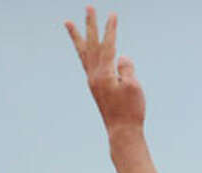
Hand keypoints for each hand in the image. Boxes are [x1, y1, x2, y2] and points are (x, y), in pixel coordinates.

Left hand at [64, 6, 144, 133]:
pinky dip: (85, 52)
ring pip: (83, 53)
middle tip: (88, 7)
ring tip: (68, 22)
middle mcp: (94, 75)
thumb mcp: (133, 87)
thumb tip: (122, 58)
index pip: (107, 46)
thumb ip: (126, 68)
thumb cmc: (131, 111)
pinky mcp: (95, 87)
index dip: (110, 30)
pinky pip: (87, 63)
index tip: (113, 15)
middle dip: (90, 25)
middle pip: (91, 44)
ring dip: (77, 36)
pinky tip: (87, 49)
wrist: (122, 132)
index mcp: (104, 74)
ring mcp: (93, 81)